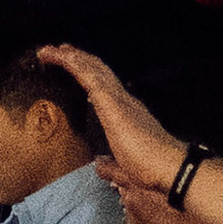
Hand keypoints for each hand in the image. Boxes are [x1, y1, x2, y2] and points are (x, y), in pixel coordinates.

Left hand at [36, 45, 184, 190]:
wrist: (170, 171)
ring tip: (51, 50)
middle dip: (79, 60)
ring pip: (91, 69)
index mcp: (128, 115)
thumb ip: (112, 168)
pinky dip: (70, 62)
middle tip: (60, 51)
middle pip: (98, 73)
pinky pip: (86, 74)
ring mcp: (118, 98)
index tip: (74, 69)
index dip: (90, 76)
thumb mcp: (125, 171)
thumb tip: (101, 165)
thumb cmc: (152, 173)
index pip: (106, 89)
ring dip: (71, 57)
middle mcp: (124, 101)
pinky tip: (59, 55)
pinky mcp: (110, 100)